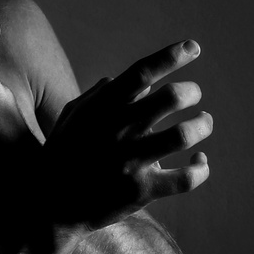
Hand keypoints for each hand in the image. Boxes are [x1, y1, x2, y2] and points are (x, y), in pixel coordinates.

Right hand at [43, 40, 212, 230]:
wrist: (50, 205)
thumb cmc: (63, 155)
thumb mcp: (72, 118)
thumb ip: (99, 96)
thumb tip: (129, 81)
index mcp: (102, 108)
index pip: (141, 73)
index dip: (170, 57)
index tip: (193, 47)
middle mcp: (118, 130)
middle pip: (171, 98)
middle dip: (190, 91)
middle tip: (193, 94)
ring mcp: (131, 161)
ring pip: (184, 135)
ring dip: (202, 124)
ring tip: (203, 122)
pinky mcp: (141, 191)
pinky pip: (186, 177)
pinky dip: (201, 167)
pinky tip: (200, 161)